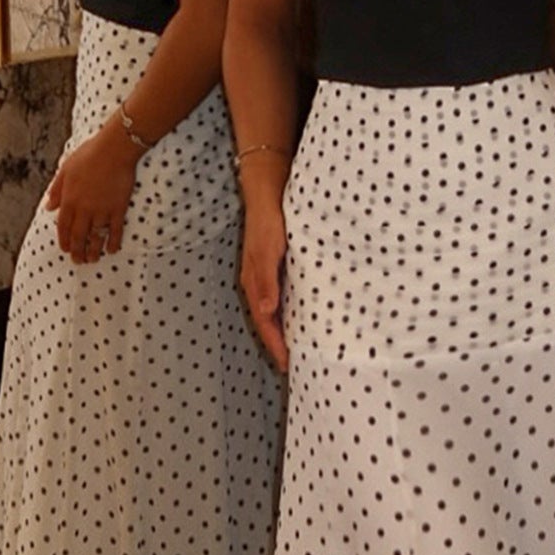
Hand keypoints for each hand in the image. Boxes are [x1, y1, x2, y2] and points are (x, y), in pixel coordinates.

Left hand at [44, 126, 139, 264]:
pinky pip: (115, 231)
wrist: (114, 150)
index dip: (64, 240)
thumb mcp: (66, 169)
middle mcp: (84, 209)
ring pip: (96, 238)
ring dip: (93, 251)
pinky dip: (113, 243)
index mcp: (70, 199)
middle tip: (78, 261)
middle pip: (79, 237)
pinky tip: (111, 250)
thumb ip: (57, 189)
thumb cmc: (89, 155)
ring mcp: (102, 211)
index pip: (64, 226)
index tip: (65, 249)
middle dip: (77, 251)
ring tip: (92, 259)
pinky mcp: (118, 210)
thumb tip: (49, 206)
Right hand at [241, 202, 288, 370]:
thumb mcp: (268, 249)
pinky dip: (288, 313)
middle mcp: (257, 284)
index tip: (287, 365)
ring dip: (283, 331)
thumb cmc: (269, 219)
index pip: (264, 323)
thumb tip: (267, 311)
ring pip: (273, 313)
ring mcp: (265, 277)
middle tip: (294, 366)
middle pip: (267, 323)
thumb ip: (266, 279)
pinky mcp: (275, 268)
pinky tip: (300, 318)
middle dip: (278, 345)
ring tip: (297, 349)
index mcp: (254, 284)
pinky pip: (281, 299)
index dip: (275, 345)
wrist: (268, 188)